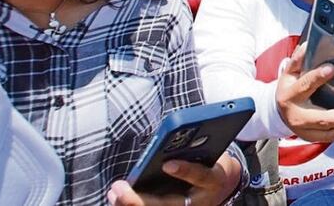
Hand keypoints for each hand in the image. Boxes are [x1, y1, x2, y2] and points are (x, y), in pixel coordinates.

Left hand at [108, 152, 240, 204]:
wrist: (219, 188)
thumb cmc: (211, 165)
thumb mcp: (213, 154)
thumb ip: (197, 147)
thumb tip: (174, 135)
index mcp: (213, 181)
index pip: (200, 176)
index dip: (185, 170)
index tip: (168, 164)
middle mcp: (197, 201)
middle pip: (166, 205)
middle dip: (138, 200)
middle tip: (119, 188)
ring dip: (129, 204)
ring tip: (114, 192)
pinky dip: (130, 203)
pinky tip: (116, 197)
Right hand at [275, 43, 333, 142]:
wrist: (279, 111)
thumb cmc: (290, 86)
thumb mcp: (290, 71)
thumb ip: (299, 58)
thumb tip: (309, 44)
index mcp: (289, 95)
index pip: (305, 86)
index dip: (318, 77)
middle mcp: (296, 115)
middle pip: (323, 117)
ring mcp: (303, 130)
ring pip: (330, 131)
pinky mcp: (311, 138)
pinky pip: (331, 137)